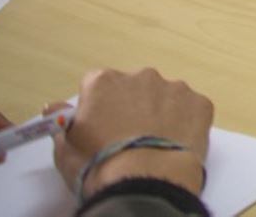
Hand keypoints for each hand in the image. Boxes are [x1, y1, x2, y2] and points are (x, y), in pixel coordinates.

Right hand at [53, 68, 210, 200]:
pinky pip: (191, 109)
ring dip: (160, 112)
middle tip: (129, 136)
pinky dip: (185, 123)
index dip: (98, 106)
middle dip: (132, 106)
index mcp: (105, 82)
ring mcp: (175, 88)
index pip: (97, 85)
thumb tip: (54, 108)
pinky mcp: (201, 103)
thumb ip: (62, 122)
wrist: (147, 179)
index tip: (100, 125)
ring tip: (154, 143)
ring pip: (165, 97)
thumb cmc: (99, 164)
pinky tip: (176, 143)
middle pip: (134, 88)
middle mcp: (142, 76)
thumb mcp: (66, 148)